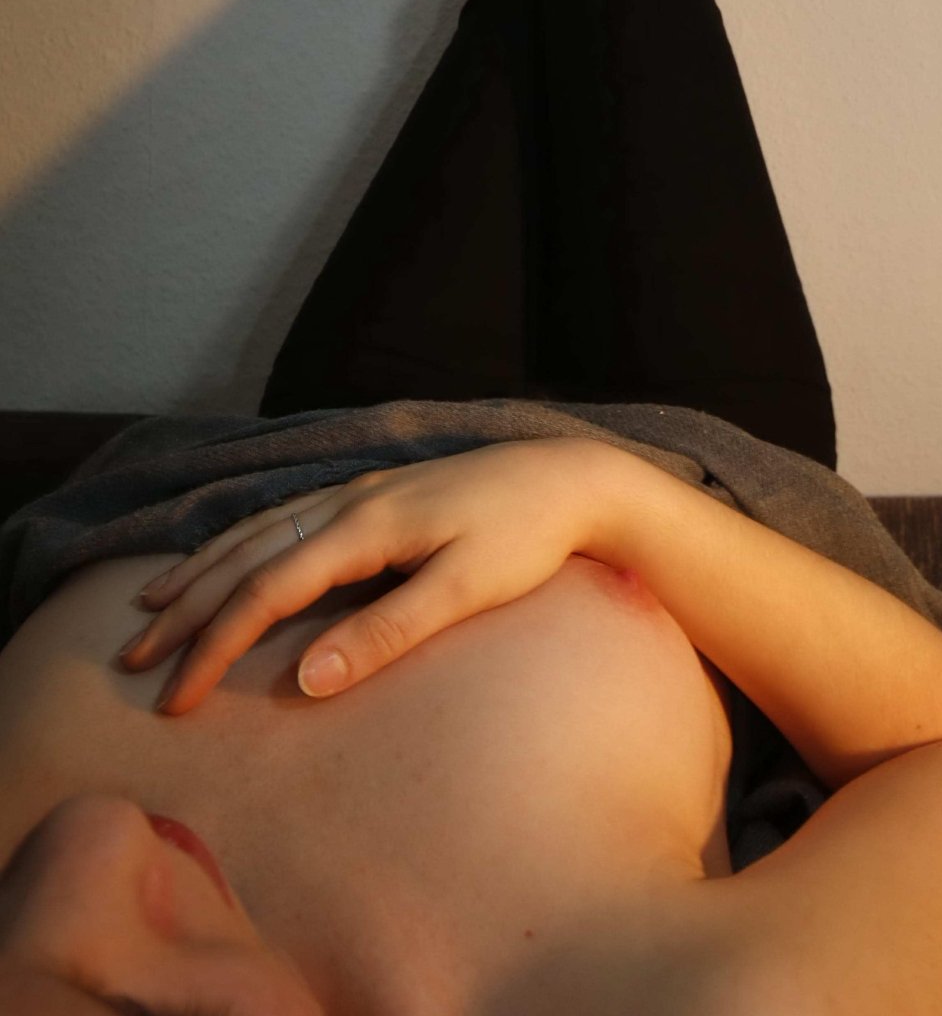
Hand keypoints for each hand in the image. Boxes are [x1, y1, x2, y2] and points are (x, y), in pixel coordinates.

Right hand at [117, 437, 621, 714]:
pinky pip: (284, 514)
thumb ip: (388, 631)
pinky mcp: (374, 492)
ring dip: (201, 568)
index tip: (177, 698)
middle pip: (246, 555)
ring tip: (152, 607)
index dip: (216, 644)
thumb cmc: (527, 539)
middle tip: (135, 663)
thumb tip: (307, 680)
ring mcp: (359, 490)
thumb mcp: (467, 590)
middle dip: (187, 610)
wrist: (572, 478)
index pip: (268, 590)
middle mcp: (350, 500)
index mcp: (367, 526)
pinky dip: (239, 539)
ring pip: (258, 527)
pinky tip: (226, 555)